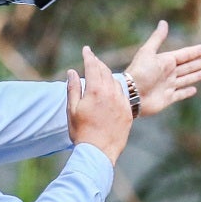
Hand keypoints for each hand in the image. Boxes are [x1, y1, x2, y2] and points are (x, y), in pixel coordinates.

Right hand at [67, 46, 132, 165]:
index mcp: (96, 91)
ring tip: (101, 73)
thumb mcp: (72, 110)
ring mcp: (122, 102)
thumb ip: (73, 88)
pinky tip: (111, 90)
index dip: (89, 56)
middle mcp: (111, 93)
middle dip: (98, 63)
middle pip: (105, 71)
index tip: (86, 49)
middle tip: (92, 58)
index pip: (93, 66)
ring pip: (115, 82)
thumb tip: (72, 72)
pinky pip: (123, 94)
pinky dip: (116, 88)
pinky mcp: (128, 112)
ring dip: (108, 75)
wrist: (99, 152)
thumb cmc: (82, 132)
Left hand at [123, 20, 200, 116]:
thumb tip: (163, 22)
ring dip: (197, 75)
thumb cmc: (139, 72)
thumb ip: (157, 38)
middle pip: (188, 67)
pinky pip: (180, 94)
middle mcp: (168, 73)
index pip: (184, 55)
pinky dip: (187, 92)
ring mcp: (168, 86)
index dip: (195, 52)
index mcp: (165, 61)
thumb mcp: (148, 52)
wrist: (131, 94)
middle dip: (199, 63)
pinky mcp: (167, 98)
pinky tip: (194, 89)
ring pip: (187, 79)